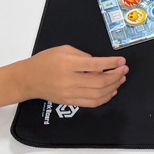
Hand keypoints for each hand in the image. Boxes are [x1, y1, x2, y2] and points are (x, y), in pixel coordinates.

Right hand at [0, 46, 127, 113]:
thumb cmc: (46, 60)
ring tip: (121, 79)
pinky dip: (105, 98)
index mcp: (68, 64)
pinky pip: (91, 103)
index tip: (122, 61)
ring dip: (114, 87)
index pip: (96, 65)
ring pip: (98, 94)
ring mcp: (70, 93)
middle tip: (124, 70)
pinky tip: (112, 91)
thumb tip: (100, 65)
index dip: (112, 63)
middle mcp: (70, 80)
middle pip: (100, 82)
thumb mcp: (64, 50)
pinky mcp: (70, 102)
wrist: (28, 79)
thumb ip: (83, 56)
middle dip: (116, 76)